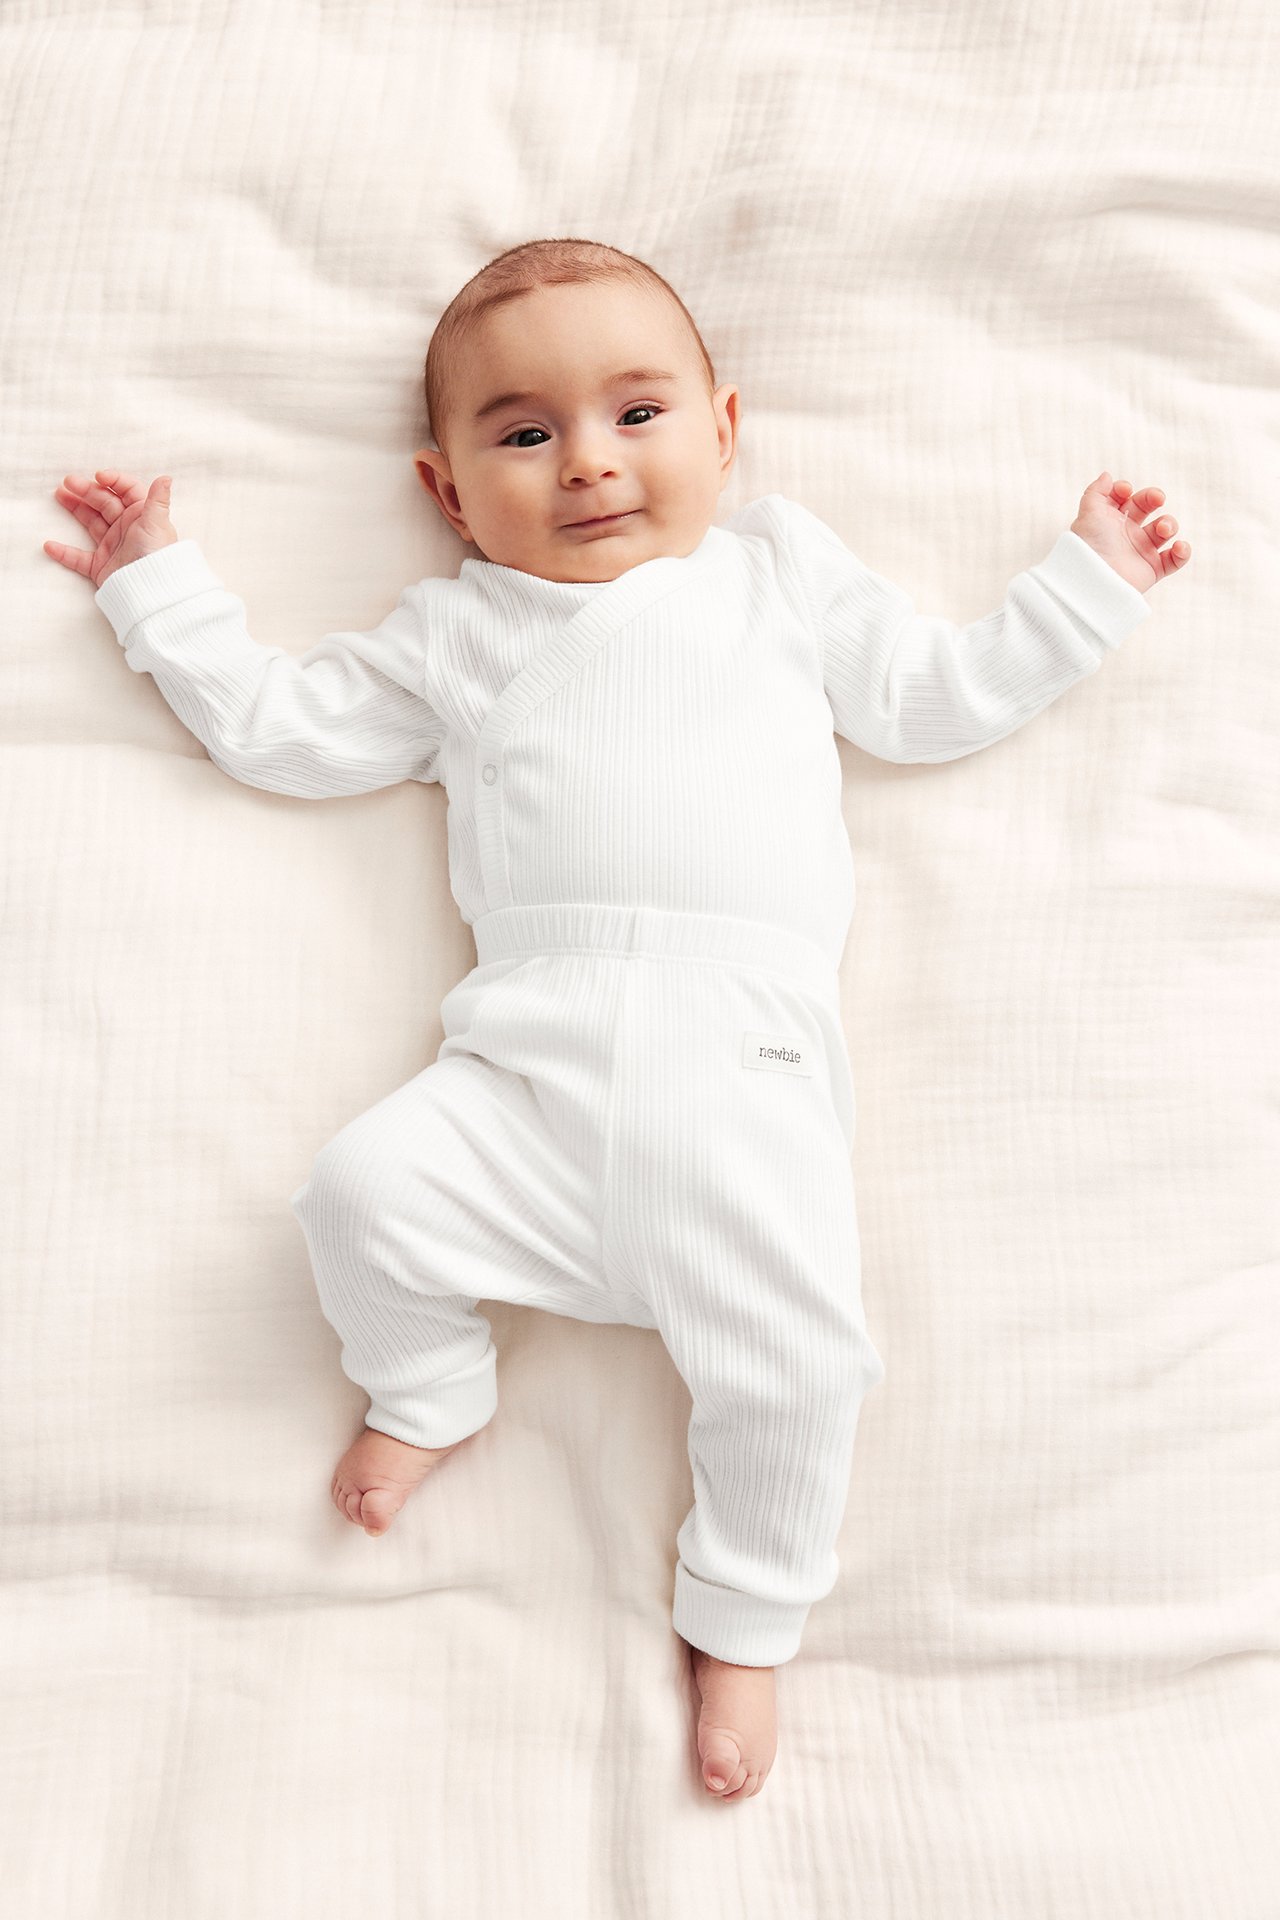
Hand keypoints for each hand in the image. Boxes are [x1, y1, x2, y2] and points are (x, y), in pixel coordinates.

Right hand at [44, 469, 179, 588]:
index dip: (113, 480)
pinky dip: (64, 553)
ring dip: (75, 508)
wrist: (151, 590)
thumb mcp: (157, 524)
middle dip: (87, 490)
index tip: (99, 476)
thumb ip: (158, 500)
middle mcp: (126, 528)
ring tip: (59, 495)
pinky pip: (79, 558)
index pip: (127, 491)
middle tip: (68, 482)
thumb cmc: (157, 555)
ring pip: (91, 522)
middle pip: (104, 502)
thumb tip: (166, 477)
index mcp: (140, 516)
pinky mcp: (101, 566)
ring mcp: (113, 546)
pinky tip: (50, 546)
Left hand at [1069, 472, 1190, 593]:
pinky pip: (1175, 559)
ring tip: (1162, 530)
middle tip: (1157, 499)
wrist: (1096, 579)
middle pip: (1148, 506)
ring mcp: (1141, 551)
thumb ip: (1096, 491)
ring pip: (1166, 529)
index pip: (1125, 497)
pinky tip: (1179, 547)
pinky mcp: (1152, 570)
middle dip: (1154, 497)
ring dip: (1169, 524)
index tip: (1125, 491)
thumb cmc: (1090, 545)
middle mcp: (1126, 533)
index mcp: (1110, 519)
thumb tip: (1107, 475)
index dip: (1127, 490)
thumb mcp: (1089, 512)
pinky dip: (1183, 552)